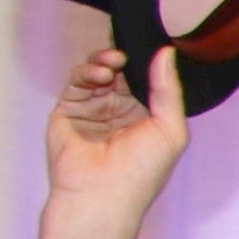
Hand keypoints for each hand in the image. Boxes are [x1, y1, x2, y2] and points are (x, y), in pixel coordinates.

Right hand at [30, 46, 188, 238]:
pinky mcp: (68, 110)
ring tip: (113, 63)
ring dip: (105, 61)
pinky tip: (101, 73)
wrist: (103, 194)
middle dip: (124, 58)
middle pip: (120, 72)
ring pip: (97, 72)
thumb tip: (166, 52)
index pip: (146, 80)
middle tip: (126, 51)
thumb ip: (168, 90)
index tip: (152, 44)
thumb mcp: (170, 128)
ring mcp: (93, 109)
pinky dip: (88, 72)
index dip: (147, 63)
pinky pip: (77, 82)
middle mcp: (120, 110)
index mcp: (147, 116)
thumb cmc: (143, 170)